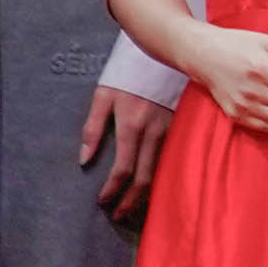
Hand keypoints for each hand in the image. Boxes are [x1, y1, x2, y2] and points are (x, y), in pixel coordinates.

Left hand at [79, 85, 173, 221]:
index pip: (123, 168)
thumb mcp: (103, 95)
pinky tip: (155, 184)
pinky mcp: (183, 125)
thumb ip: (92, 128)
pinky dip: (162, 174)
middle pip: (145, 176)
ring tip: (136, 206)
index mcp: (133, 125)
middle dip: (131, 200)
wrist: (166, 50)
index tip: (102, 201)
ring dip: (148, 192)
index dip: (112, 189)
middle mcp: (155, 131)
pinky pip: (172, 157)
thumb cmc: (129, 72)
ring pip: (161, 169)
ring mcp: (173, 129)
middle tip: (120, 215)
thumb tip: (84, 159)